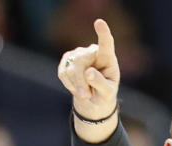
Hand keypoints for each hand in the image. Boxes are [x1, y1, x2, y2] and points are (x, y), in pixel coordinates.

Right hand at [57, 19, 119, 140]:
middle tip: (86, 96)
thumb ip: (101, 84)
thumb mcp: (107, 94)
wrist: (93, 97)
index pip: (106, 43)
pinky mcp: (67, 60)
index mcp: (107, 57)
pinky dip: (69, 85)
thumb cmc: (104, 93)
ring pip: (70, 69)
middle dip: (81, 81)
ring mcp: (78, 54)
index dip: (103, 33)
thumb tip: (88, 72)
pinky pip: (63, 73)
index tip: (99, 23)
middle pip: (80, 62)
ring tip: (86, 93)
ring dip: (77, 86)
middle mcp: (92, 51)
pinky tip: (77, 88)